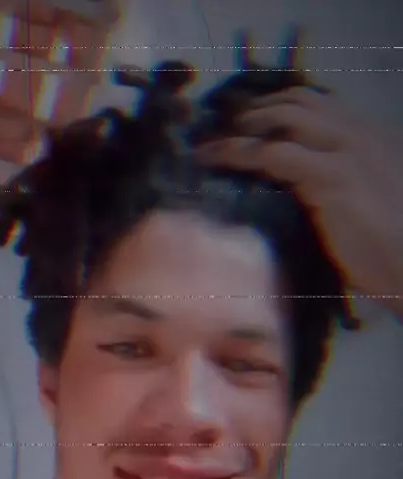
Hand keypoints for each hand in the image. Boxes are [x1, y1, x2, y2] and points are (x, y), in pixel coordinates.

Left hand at [197, 88, 402, 317]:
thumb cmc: (392, 254)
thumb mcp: (370, 208)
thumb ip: (340, 191)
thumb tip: (302, 199)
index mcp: (375, 139)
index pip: (323, 107)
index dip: (283, 109)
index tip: (255, 123)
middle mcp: (363, 135)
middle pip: (301, 101)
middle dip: (259, 109)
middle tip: (228, 128)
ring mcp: (349, 151)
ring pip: (285, 116)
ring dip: (245, 125)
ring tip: (215, 141)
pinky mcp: (333, 176)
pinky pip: (275, 153)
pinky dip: (238, 152)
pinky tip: (216, 159)